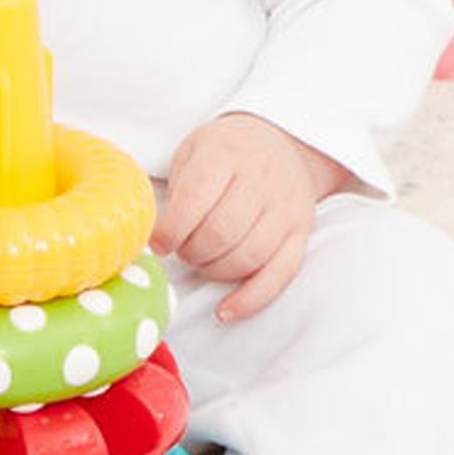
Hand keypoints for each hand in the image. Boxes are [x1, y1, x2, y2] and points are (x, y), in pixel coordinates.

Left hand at [150, 112, 358, 322]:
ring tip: (201, 262)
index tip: (159, 242)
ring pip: (248, 257)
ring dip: (214, 271)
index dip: (171, 229)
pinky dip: (250, 299)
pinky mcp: (301, 233)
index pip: (195, 198)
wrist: (281, 143)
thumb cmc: (225, 153)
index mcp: (226, 153)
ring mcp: (286, 208)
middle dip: (191, 251)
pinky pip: (279, 276)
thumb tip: (152, 234)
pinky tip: (225, 310)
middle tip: (180, 250)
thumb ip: (176, 189)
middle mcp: (261, 179)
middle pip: (221, 232)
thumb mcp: (192, 152)